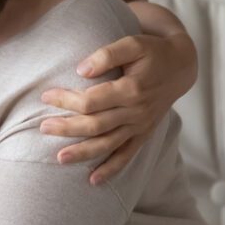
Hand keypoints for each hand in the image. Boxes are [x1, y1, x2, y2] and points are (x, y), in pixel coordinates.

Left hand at [40, 32, 196, 184]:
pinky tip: (93, 180)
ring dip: (84, 153)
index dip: (66, 100)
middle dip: (67, 128)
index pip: (92, 101)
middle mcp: (136, 111)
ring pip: (108, 144)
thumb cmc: (151, 52)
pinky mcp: (143, 133)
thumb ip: (106, 55)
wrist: (181, 66)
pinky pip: (127, 155)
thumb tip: (80, 70)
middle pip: (95, 125)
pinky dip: (111, 169)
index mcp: (131, 89)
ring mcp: (140, 125)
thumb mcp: (132, 44)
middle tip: (43, 128)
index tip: (45, 96)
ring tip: (60, 159)